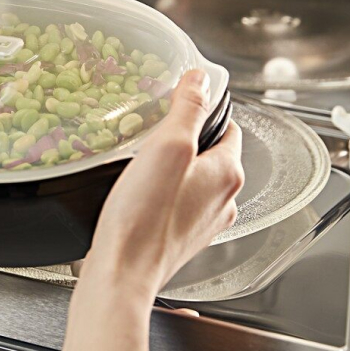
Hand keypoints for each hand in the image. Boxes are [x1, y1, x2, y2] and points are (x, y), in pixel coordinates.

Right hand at [57, 70, 243, 350]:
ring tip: (141, 159)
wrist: (121, 273)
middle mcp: (223, 200)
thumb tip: (200, 78)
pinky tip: (137, 191)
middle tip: (151, 129)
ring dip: (172, 166)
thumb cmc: (144, 215)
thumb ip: (187, 109)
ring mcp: (203, 223)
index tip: (176, 103)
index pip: (228, 127)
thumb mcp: (167, 147)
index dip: (203, 110)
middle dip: (184, 138)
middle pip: (210, 153)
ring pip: (193, 179)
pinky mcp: (180, 238)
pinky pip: (178, 202)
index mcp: (227, 174)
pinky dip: (162, 192)